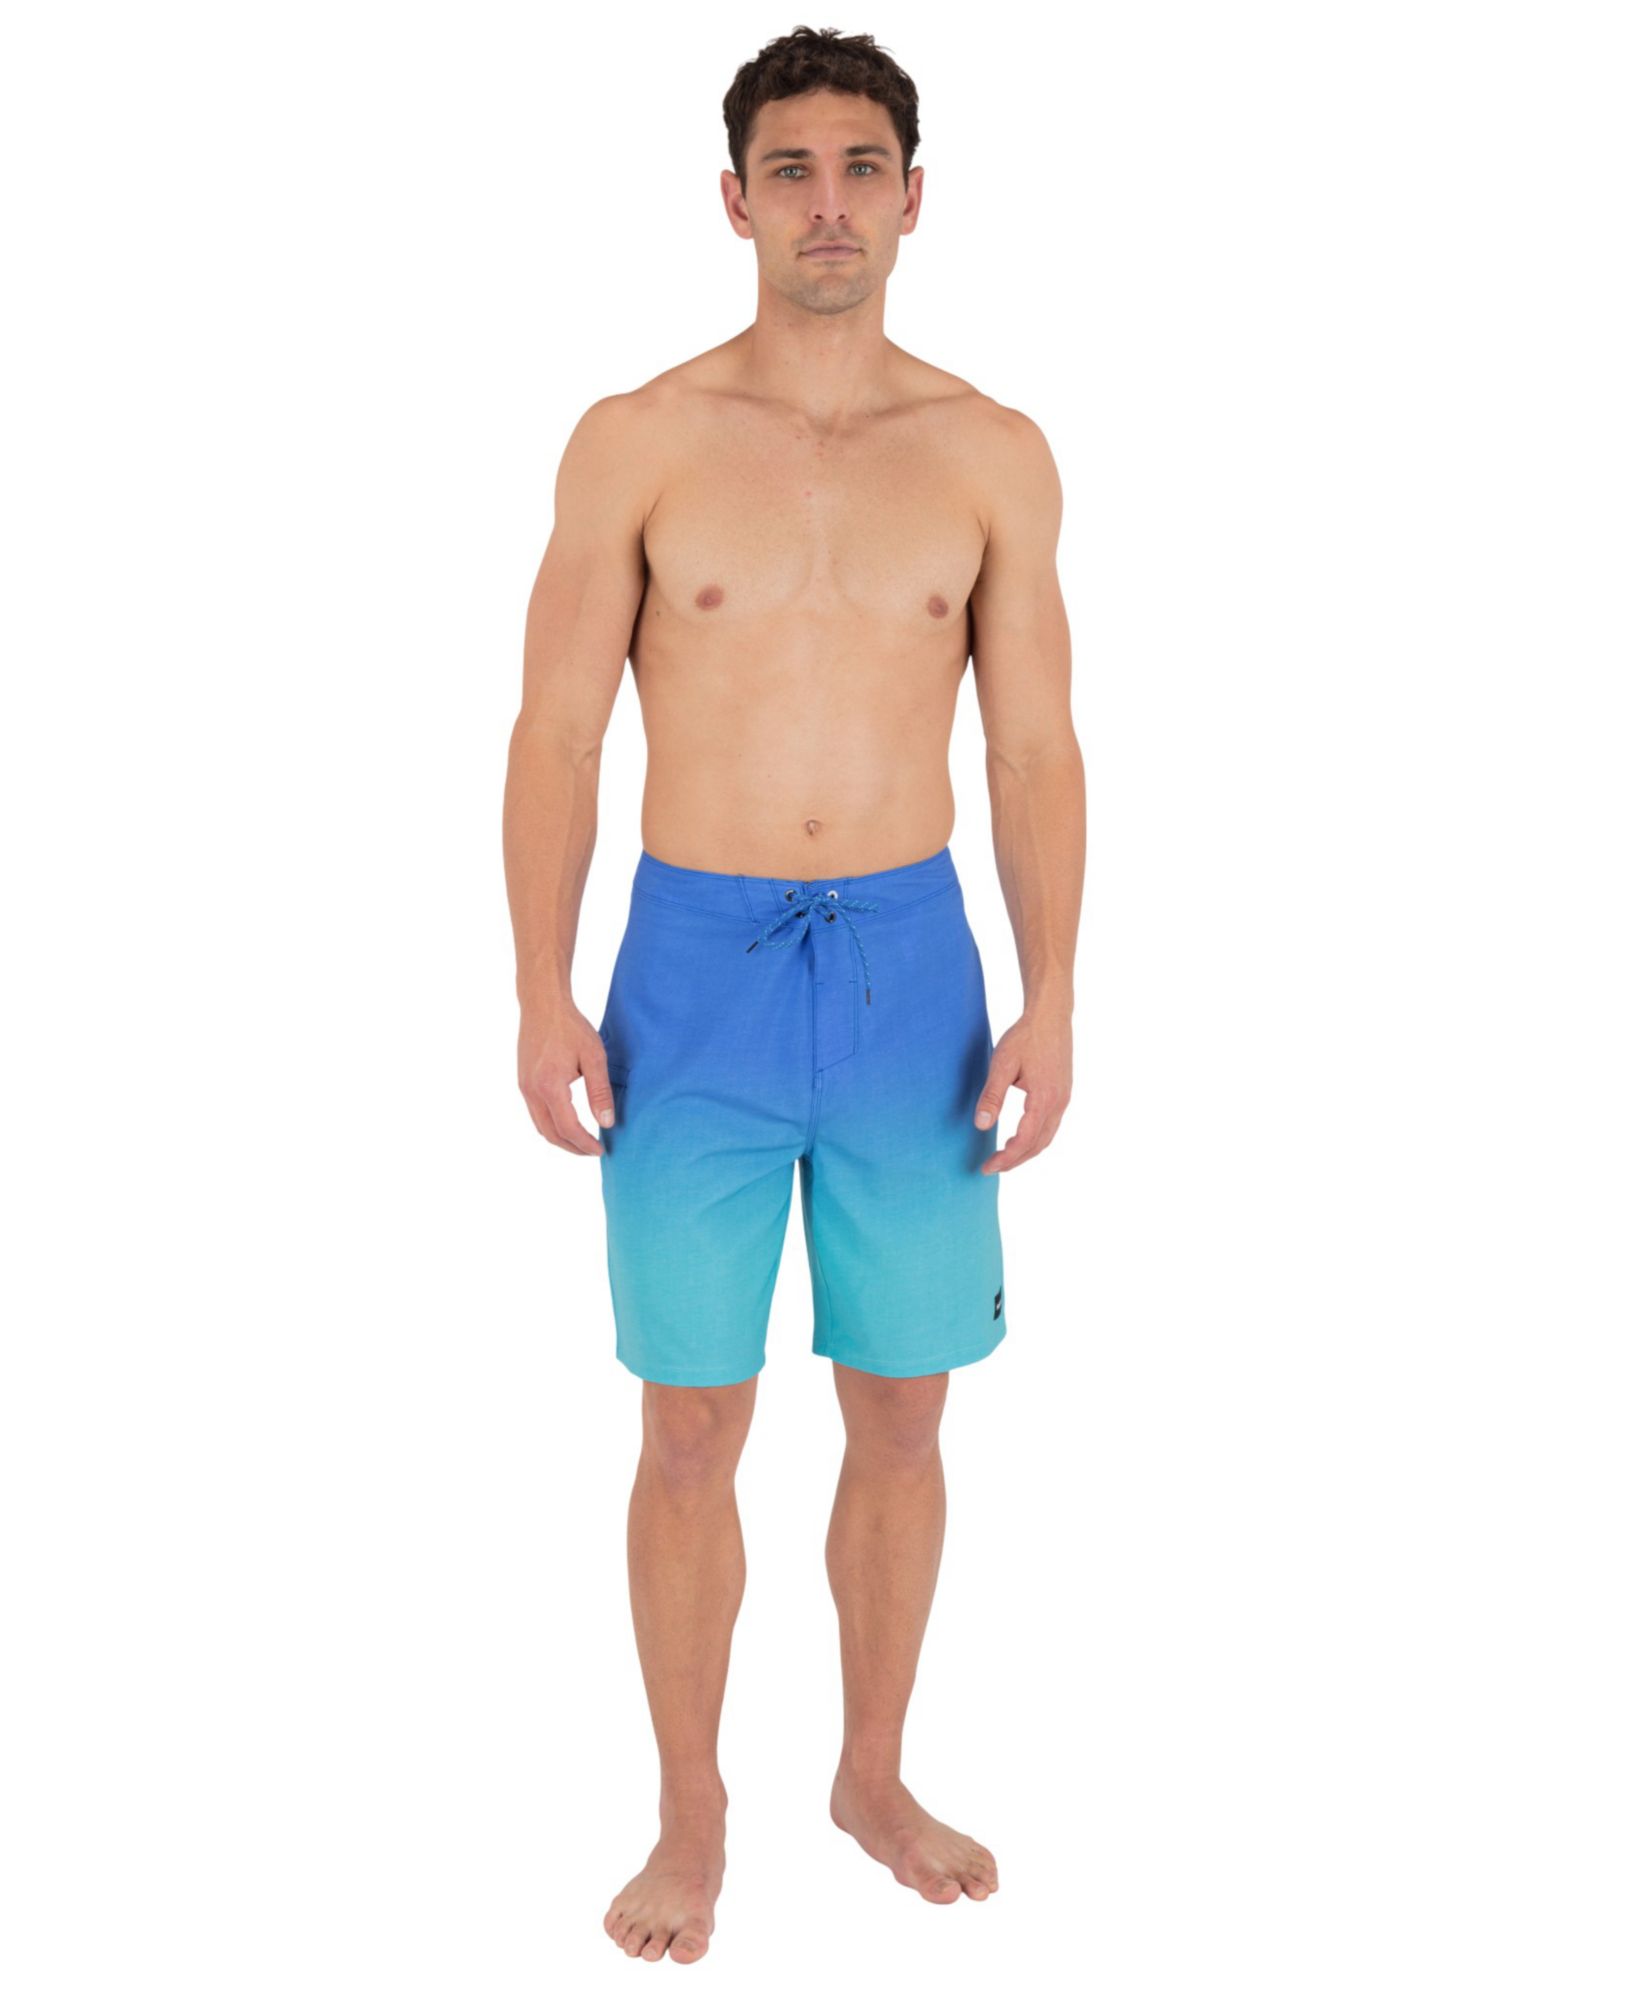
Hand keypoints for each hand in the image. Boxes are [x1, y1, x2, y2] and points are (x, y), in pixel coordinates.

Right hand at [518, 1003, 615, 1155]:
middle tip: (593, 1151)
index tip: (601, 1150)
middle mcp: (532, 1091)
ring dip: (560, 1139)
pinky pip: (535, 1114)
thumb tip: (606, 1123)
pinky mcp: (522, 1082)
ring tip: (582, 1141)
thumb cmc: (570, 1027)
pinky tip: (566, 1123)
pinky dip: (550, 1125)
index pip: (568, 1128)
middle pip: (551, 1134)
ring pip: (540, 1126)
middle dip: (572, 1147)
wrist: (542, 1005)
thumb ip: (600, 1092)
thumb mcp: (593, 1057)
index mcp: (550, 1086)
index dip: (585, 1144)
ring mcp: (524, 1087)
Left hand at [974, 1008, 1071, 1173]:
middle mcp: (1059, 1102)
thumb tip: (982, 1125)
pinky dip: (1036, 1138)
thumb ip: (992, 1096)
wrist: (1050, 1016)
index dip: (1006, 1158)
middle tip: (993, 1167)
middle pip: (1038, 1145)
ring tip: (1005, 1158)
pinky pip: (1051, 1125)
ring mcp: (1064, 1098)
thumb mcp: (1002, 1064)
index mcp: (1044, 1098)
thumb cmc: (1025, 1037)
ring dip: (1026, 1151)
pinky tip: (1021, 1137)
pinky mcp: (1064, 1093)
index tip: (987, 1167)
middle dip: (1015, 1160)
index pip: (1025, 1140)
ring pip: (1047, 1137)